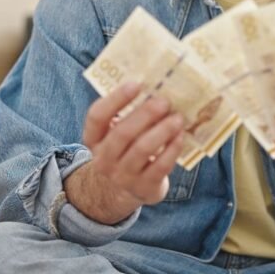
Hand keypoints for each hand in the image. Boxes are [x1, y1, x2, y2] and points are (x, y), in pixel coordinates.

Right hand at [80, 83, 184, 208]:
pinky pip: (160, 166)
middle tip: (164, 101)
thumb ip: (127, 114)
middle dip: (145, 114)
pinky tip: (181, 136)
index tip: (136, 84)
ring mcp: (123, 176)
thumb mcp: (114, 135)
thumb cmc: (123, 151)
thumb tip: (155, 86)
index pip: (97, 116)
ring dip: (162, 130)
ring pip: (142, 149)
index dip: (115, 99)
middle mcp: (103, 159)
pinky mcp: (144, 187)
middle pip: (122, 133)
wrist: (121, 192)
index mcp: (93, 139)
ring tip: (178, 118)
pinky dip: (172, 149)